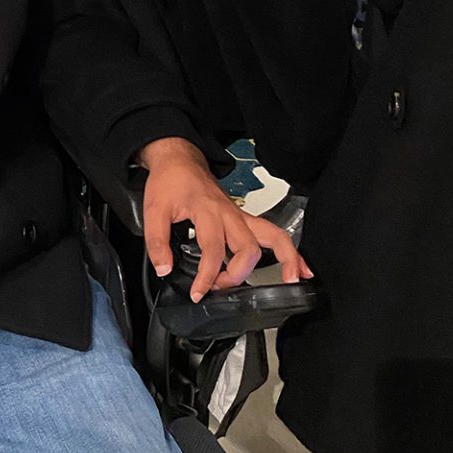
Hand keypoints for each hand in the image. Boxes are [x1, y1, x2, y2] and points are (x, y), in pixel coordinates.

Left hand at [139, 138, 311, 302]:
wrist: (179, 160)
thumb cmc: (170, 182)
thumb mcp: (153, 210)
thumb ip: (156, 242)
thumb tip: (164, 269)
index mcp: (207, 211)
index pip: (213, 250)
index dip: (207, 277)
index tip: (199, 292)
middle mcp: (230, 214)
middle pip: (248, 248)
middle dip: (239, 275)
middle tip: (221, 288)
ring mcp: (241, 216)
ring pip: (274, 235)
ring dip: (285, 259)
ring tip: (290, 280)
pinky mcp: (245, 218)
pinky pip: (273, 233)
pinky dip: (289, 251)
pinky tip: (298, 268)